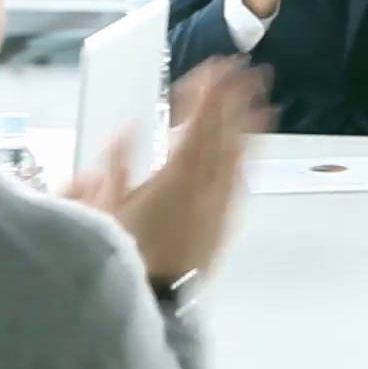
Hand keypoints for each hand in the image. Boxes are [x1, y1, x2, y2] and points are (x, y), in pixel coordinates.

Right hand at [85, 58, 272, 279]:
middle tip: (246, 70)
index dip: (208, 93)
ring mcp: (219, 206)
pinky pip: (241, 181)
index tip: (216, 68)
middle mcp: (205, 187)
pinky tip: (252, 149)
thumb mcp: (105, 205)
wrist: (150, 299)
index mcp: (175, 176)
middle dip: (236, 98)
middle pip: (225, 133)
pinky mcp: (224, 224)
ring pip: (239, 155)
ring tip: (262, 100)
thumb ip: (116, 163)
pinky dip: (249, 157)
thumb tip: (126, 130)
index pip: (198, 123)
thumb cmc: (125, 252)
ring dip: (250, 124)